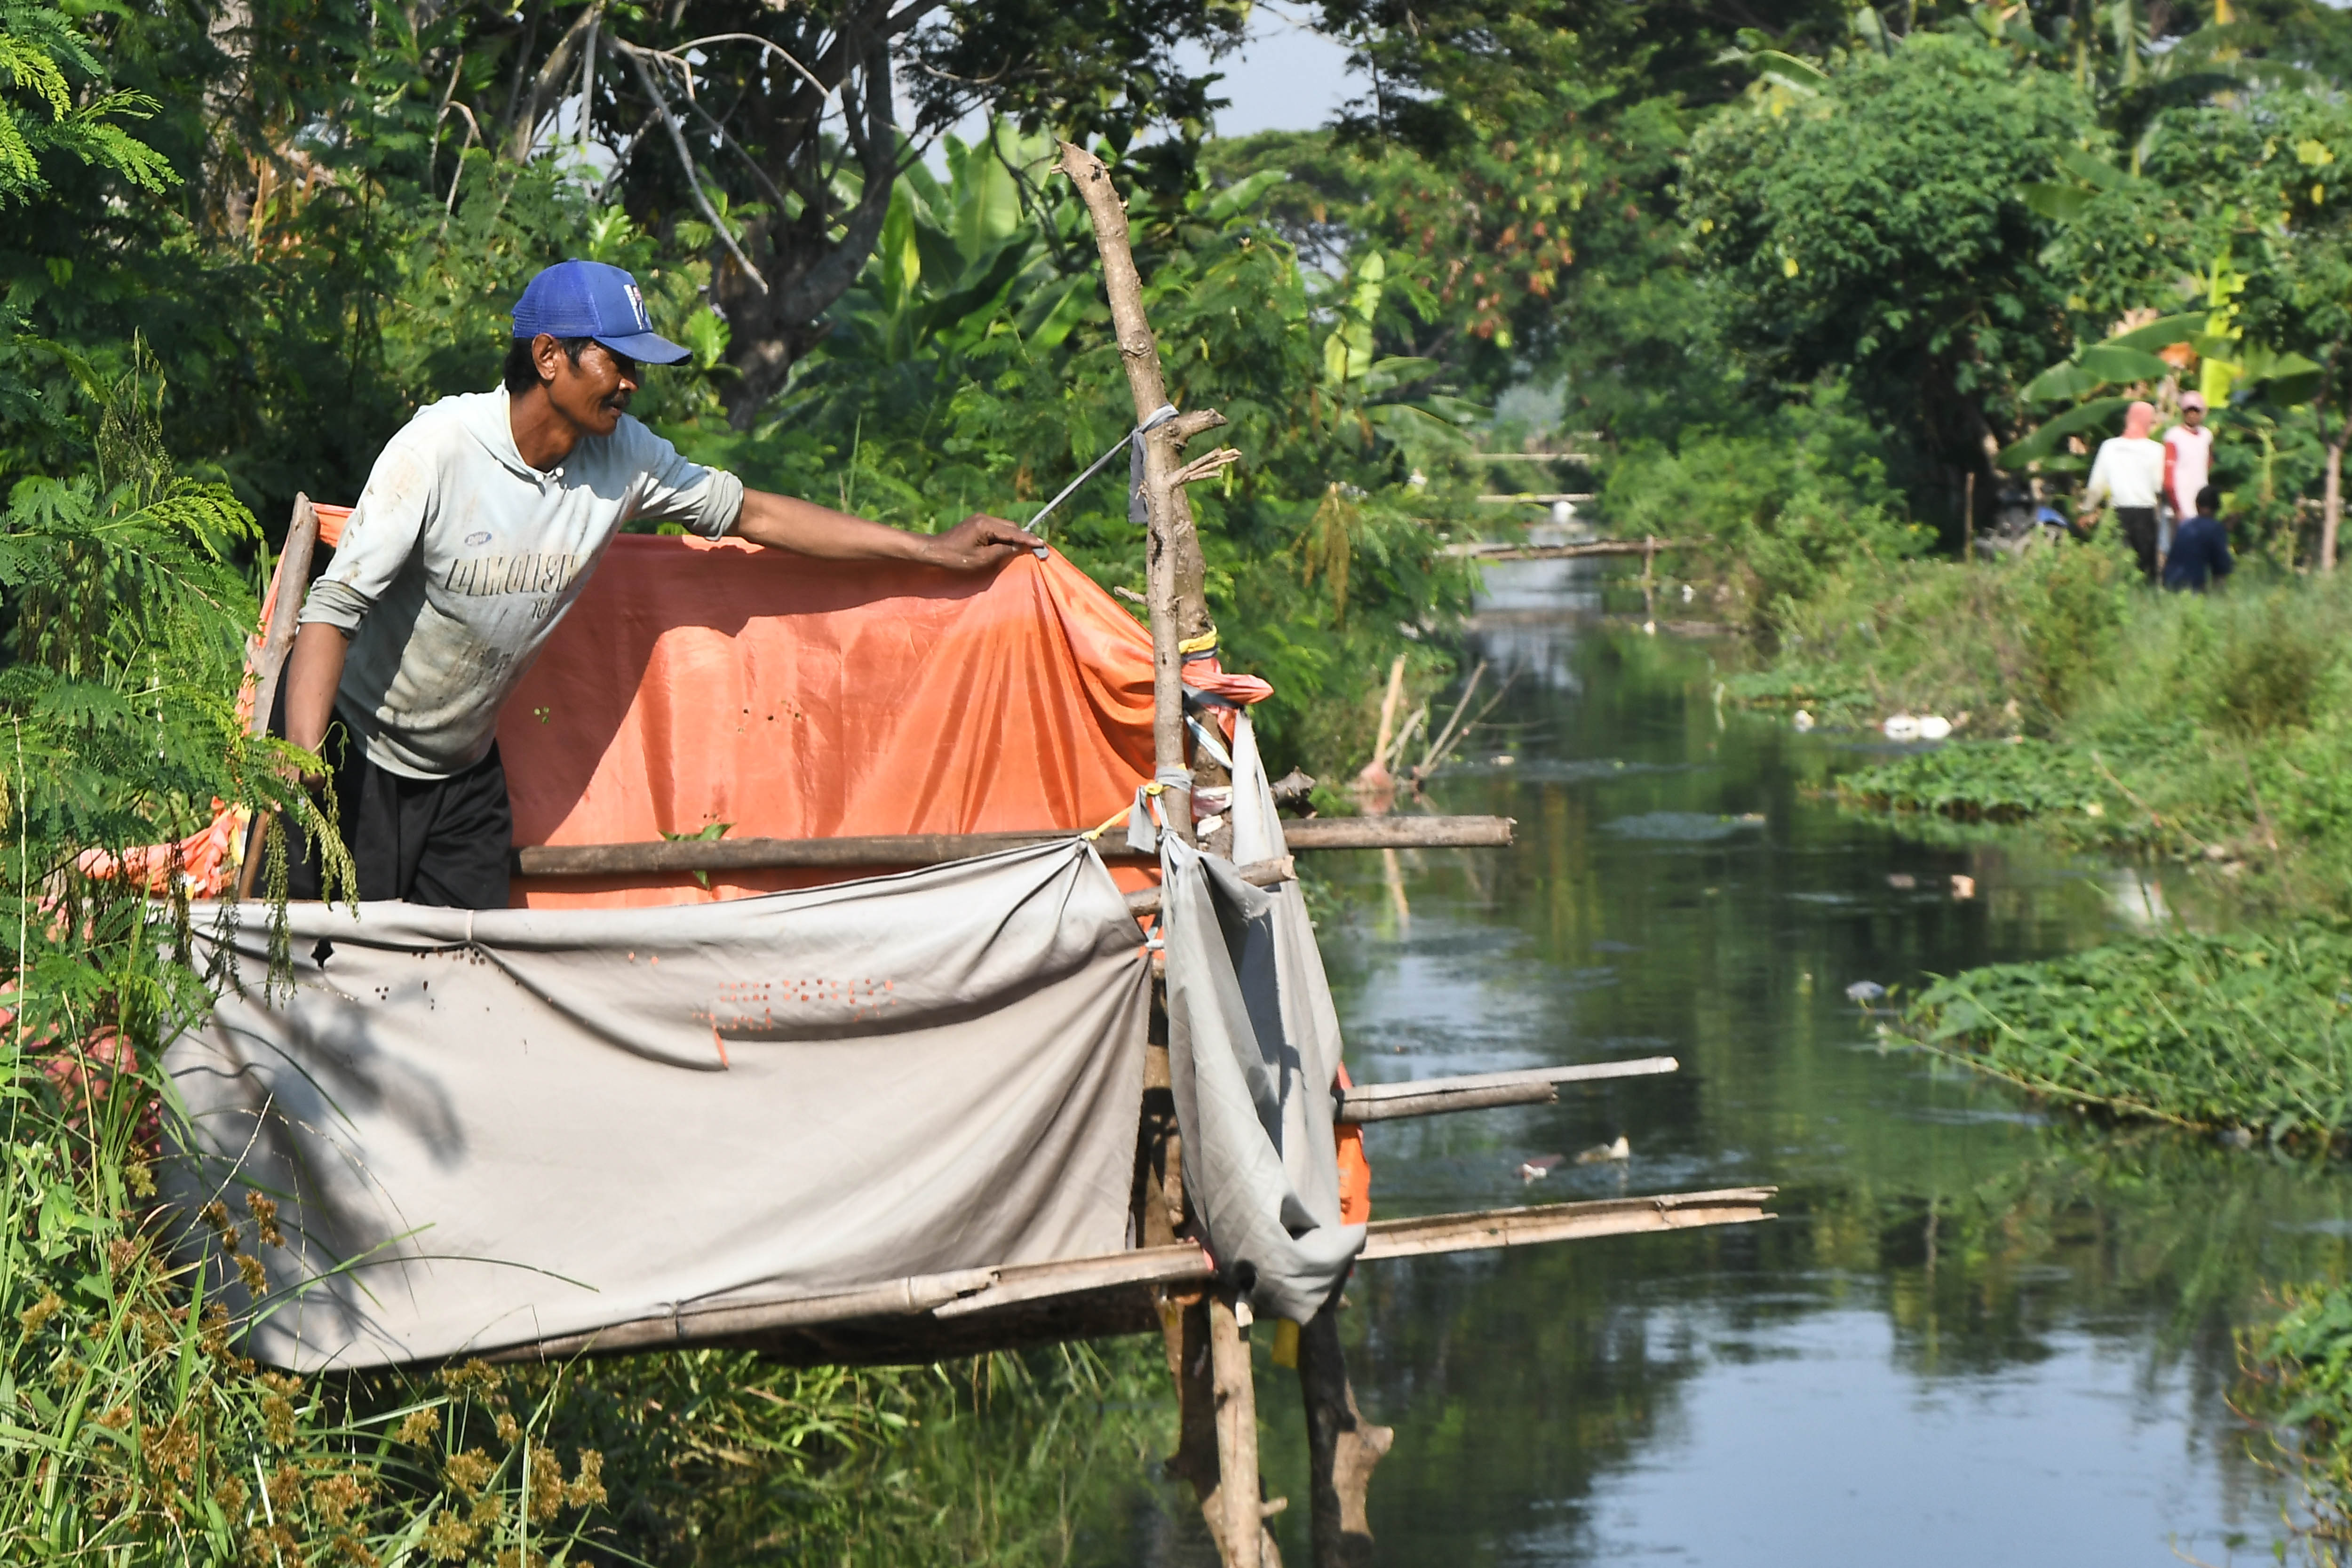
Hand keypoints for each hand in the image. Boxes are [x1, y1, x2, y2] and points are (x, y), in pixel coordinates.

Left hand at [920, 514, 1043, 571]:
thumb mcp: (981, 559)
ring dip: (1014, 537)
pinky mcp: (976, 524)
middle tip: (1036, 548)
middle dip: (1023, 537)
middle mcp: (984, 518)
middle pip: (1010, 526)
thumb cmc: (955, 558)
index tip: (1042, 545)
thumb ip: (1002, 552)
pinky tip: (1008, 546)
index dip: (1028, 540)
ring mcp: (980, 519)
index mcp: (985, 525)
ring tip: (1024, 549)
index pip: (1013, 532)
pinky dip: (1004, 537)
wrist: (933, 551)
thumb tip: (1019, 547)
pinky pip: (996, 529)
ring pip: (1004, 527)